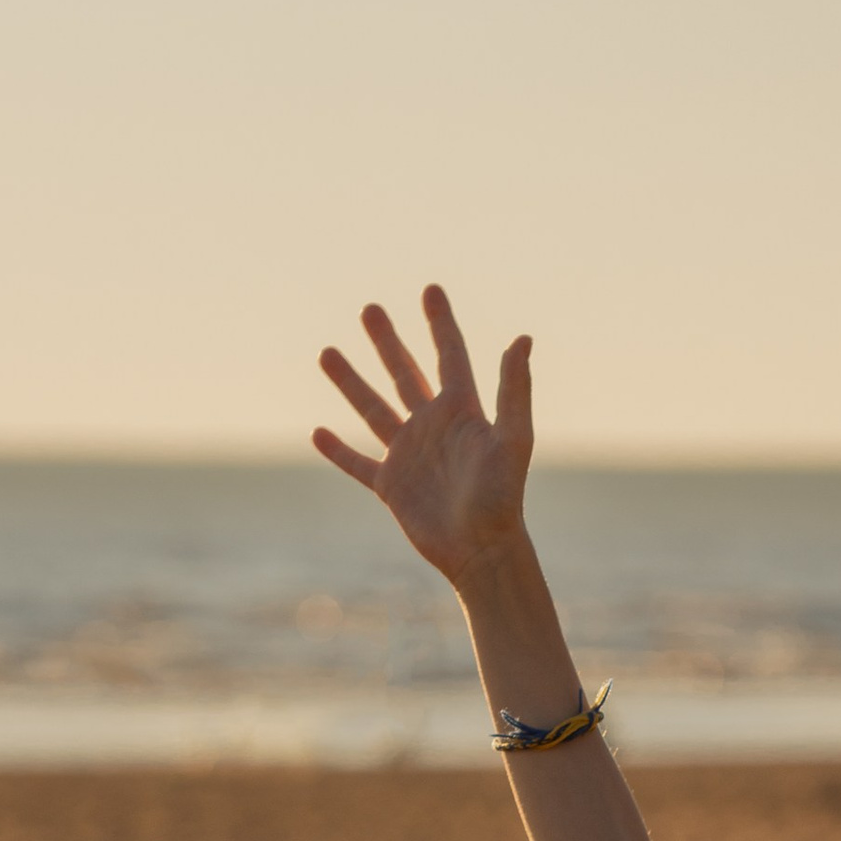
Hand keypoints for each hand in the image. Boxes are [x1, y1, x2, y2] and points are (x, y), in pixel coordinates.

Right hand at [312, 285, 533, 582]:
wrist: (483, 551)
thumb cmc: (503, 497)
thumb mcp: (513, 439)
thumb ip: (514, 389)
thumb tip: (522, 338)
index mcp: (462, 411)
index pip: (449, 355)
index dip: (440, 323)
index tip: (430, 289)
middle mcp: (433, 427)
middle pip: (404, 373)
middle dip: (387, 342)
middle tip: (369, 309)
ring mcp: (409, 455)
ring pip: (373, 409)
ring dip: (351, 382)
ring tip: (327, 352)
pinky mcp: (391, 486)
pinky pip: (358, 464)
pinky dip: (338, 450)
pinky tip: (318, 432)